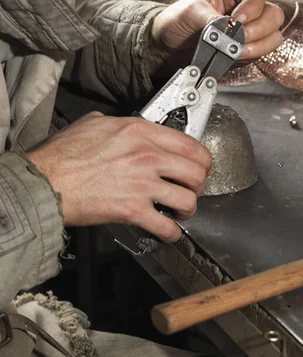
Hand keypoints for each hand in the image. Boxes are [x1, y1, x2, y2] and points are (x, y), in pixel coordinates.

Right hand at [27, 113, 211, 242]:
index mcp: (141, 132)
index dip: (202, 160)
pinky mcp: (133, 210)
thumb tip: (130, 129)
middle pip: (197, 172)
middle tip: (191, 190)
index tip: (200, 167)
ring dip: (189, 209)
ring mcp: (142, 184)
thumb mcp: (96, 123)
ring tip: (180, 211)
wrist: (45, 181)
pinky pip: (166, 226)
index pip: (191, 144)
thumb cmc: (64, 154)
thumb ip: (121, 124)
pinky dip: (172, 233)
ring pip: (188, 199)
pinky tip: (168, 232)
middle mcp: (147, 156)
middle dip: (200, 185)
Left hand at [148, 0, 284, 76]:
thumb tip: (229, 31)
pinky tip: (236, 57)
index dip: (252, 8)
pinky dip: (254, 56)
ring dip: (259, 46)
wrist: (169, 46)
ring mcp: (251, 31)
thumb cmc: (178, 21)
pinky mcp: (249, 49)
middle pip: (273, 16)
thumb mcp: (191, 12)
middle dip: (259, 30)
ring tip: (238, 52)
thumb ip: (211, 20)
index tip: (237, 21)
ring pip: (273, 36)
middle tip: (240, 39)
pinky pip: (264, 53)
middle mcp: (247, 9)